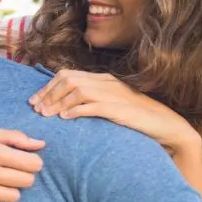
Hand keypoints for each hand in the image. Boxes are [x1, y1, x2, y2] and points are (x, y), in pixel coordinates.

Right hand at [0, 126, 45, 201]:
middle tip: (13, 169)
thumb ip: (13, 137)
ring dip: (11, 189)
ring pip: (12, 198)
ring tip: (0, 180)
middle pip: (26, 182)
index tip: (25, 160)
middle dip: (24, 175)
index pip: (32, 165)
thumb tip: (40, 145)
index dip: (33, 162)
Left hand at [29, 69, 200, 154]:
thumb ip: (92, 103)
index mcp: (104, 79)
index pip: (68, 75)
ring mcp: (114, 94)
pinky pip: (94, 105)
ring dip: (58, 102)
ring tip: (47, 115)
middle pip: (68, 80)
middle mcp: (107, 82)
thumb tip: (65, 109)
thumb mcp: (112, 107)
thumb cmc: (137, 120)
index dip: (48, 87)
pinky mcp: (120, 109)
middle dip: (48, 94)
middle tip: (36, 109)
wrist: (166, 126)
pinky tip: (66, 118)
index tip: (35, 101)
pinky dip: (77, 110)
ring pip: (77, 90)